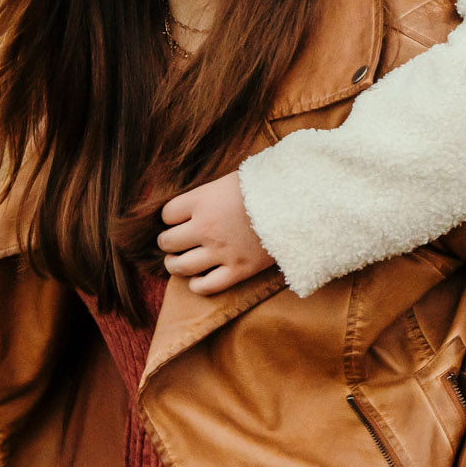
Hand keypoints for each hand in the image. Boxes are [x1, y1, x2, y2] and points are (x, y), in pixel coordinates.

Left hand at [158, 171, 274, 294]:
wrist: (298, 204)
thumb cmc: (265, 186)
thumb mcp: (231, 180)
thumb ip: (209, 192)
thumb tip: (194, 200)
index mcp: (202, 201)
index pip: (167, 214)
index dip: (170, 217)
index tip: (177, 218)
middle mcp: (205, 228)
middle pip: (168, 241)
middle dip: (167, 241)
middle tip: (173, 241)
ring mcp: (221, 252)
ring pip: (180, 266)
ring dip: (174, 265)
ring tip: (177, 261)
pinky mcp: (238, 270)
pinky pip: (206, 286)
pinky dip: (196, 285)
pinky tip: (198, 279)